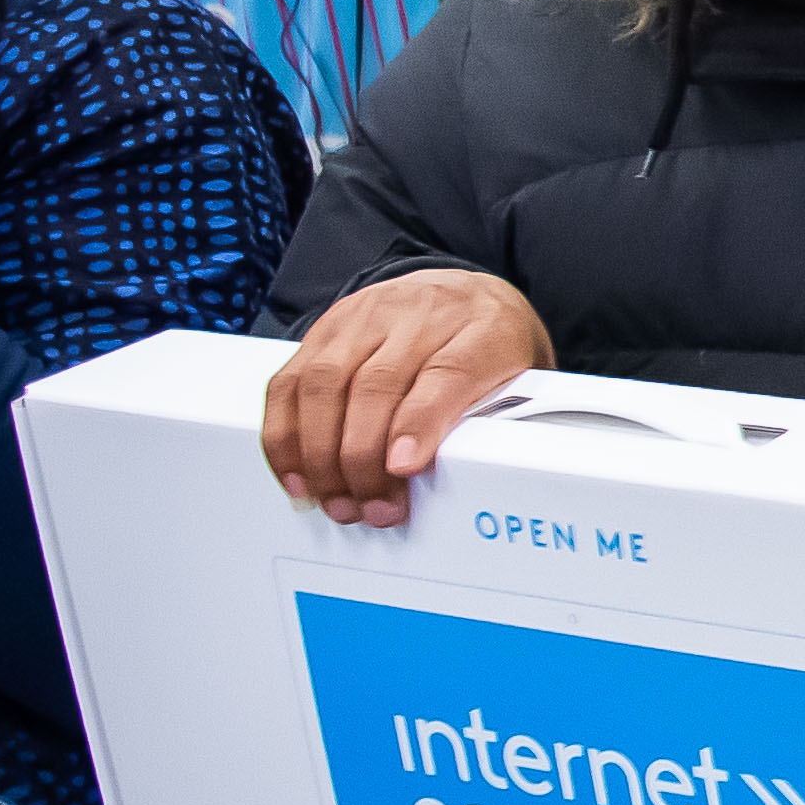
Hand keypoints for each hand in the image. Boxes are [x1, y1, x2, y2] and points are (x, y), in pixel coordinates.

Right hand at [261, 268, 552, 526]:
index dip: (419, 423)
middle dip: (362, 458)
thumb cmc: (490, 348)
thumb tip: (464, 479)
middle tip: (370, 510)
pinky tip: (298, 474)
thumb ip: (499, 418)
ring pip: (325, 382)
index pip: (447, 373)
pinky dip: (285, 434)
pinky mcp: (326, 328)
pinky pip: (290, 381)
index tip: (403, 468)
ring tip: (333, 501)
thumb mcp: (518, 379)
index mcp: (483, 330)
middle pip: (377, 384)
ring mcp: (366, 317)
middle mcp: (420, 315)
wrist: (466, 294)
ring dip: (319, 453)